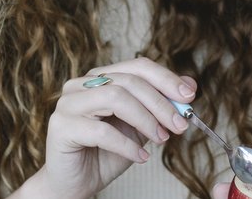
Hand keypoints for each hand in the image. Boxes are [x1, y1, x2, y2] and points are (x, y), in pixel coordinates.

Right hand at [36, 57, 196, 198]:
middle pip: (129, 82)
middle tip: (179, 125)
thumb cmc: (105, 154)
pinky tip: (141, 156)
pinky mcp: (61, 126)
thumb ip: (160, 105)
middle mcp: (81, 84)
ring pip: (115, 98)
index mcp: (100, 77)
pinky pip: (101, 130)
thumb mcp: (140, 127)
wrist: (75, 184)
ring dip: (145, 120)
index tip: (189, 96)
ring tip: (161, 139)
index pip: (137, 66)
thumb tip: (190, 85)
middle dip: (160, 103)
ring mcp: (68, 103)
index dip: (166, 79)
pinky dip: (127, 145)